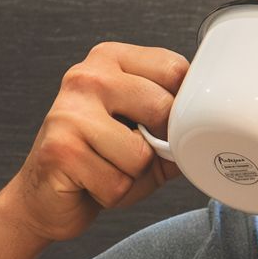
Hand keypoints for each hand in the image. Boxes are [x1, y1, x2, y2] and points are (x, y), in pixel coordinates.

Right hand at [2, 41, 190, 243]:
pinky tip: (90, 184)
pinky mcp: (61, 148)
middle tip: (128, 155)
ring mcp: (70, 110)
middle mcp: (87, 76)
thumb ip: (175, 126)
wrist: (46, 198)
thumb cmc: (100, 164)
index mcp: (110, 60)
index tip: (164, 128)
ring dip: (131, 177)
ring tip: (106, 170)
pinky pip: (117, 183)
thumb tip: (212, 128)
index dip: (183, 109)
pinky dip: (111, 195)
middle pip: (162, 109)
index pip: (174, 69)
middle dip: (157, 147)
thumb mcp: (145, 139)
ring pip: (141, 155)